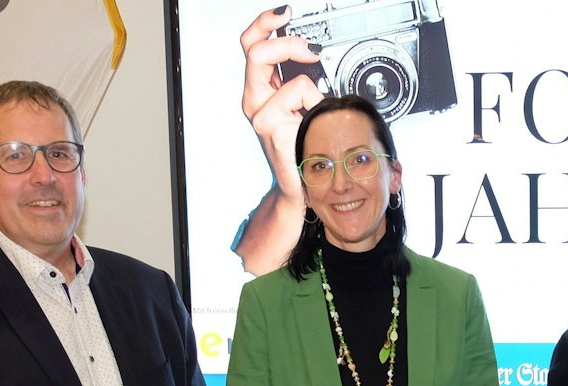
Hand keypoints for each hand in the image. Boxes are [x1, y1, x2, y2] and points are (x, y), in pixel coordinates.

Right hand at [234, 5, 322, 271]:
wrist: (303, 186)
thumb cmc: (305, 147)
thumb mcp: (305, 105)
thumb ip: (303, 79)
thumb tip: (315, 54)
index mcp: (261, 89)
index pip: (251, 44)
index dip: (264, 23)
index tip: (286, 12)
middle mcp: (255, 100)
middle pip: (256, 51)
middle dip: (286, 41)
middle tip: (310, 49)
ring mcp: (262, 116)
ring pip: (286, 78)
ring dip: (309, 86)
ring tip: (315, 105)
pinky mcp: (273, 130)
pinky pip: (299, 102)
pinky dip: (315, 106)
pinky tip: (314, 123)